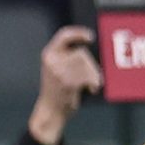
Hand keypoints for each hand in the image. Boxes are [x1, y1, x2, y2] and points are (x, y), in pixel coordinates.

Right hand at [30, 26, 102, 144]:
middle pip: (82, 53)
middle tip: (93, 76)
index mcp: (49, 54)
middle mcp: (52, 60)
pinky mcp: (67, 82)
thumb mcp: (57, 69)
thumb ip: (67, 57)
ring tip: (91, 84)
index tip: (91, 36)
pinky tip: (91, 89)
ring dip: (94, 75)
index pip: (64, 35)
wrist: (51, 110)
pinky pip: (89, 76)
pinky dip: (94, 83)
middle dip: (91, 65)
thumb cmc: (58, 90)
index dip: (78, 33)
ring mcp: (59, 71)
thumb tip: (87, 48)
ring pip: (87, 65)